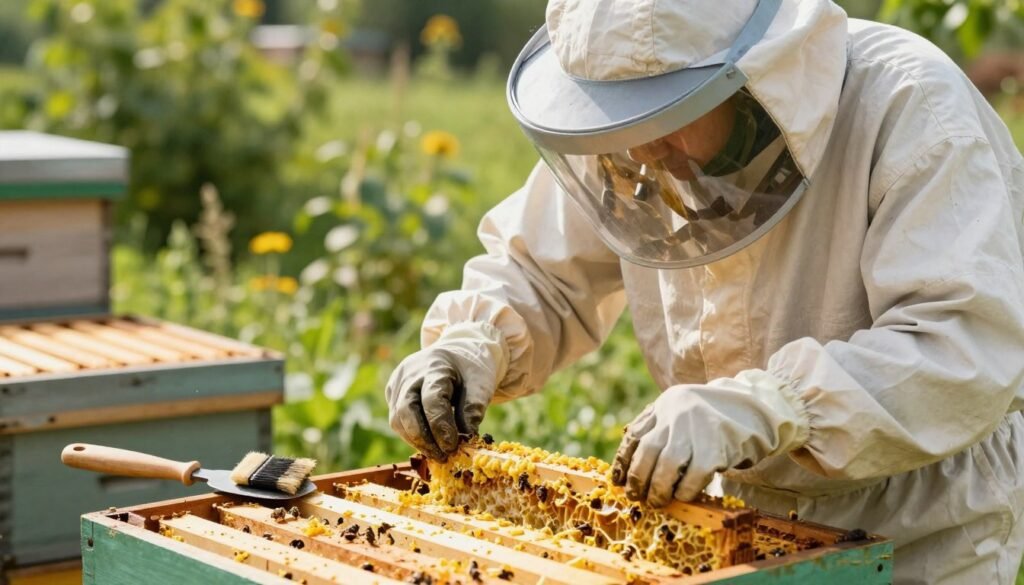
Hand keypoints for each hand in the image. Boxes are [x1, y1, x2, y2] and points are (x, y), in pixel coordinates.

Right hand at [385, 323, 507, 459]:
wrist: (457, 352)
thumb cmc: (471, 369)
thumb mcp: (482, 383)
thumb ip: (474, 407)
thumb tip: (467, 437)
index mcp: (434, 365)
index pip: (431, 399)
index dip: (440, 426)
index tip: (453, 447)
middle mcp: (410, 372)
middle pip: (406, 410)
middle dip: (424, 439)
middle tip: (443, 456)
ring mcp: (397, 381)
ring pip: (397, 419)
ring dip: (417, 441)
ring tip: (438, 454)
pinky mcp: (392, 392)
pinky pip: (397, 419)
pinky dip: (412, 435)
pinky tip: (429, 443)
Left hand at [611, 369, 808, 506]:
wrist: (756, 410)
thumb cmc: (714, 418)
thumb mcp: (682, 411)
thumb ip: (658, 426)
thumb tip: (629, 462)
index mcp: (667, 403)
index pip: (635, 434)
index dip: (623, 460)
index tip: (618, 480)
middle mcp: (679, 412)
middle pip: (647, 449)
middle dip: (638, 477)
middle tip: (636, 496)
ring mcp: (698, 429)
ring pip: (667, 464)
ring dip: (658, 488)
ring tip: (657, 501)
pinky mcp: (717, 447)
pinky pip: (694, 476)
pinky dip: (684, 490)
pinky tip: (682, 496)